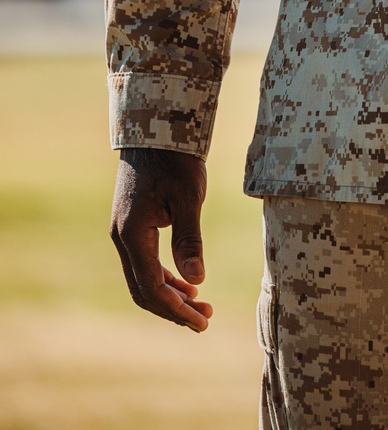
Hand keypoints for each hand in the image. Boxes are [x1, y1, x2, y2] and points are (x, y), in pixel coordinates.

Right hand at [110, 148, 212, 331]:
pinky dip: (164, 277)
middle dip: (173, 308)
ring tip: (201, 305)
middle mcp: (122, 237)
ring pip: (143, 278)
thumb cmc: (175, 159)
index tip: (201, 321)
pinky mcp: (132, 225)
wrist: (156, 127)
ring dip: (170, 295)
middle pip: (143, 289)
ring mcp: (124, 232)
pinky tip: (187, 283)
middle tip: (204, 320)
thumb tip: (198, 280)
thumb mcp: (189, 196)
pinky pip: (144, 262)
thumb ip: (190, 238)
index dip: (176, 309)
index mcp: (133, 233)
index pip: (151, 286)